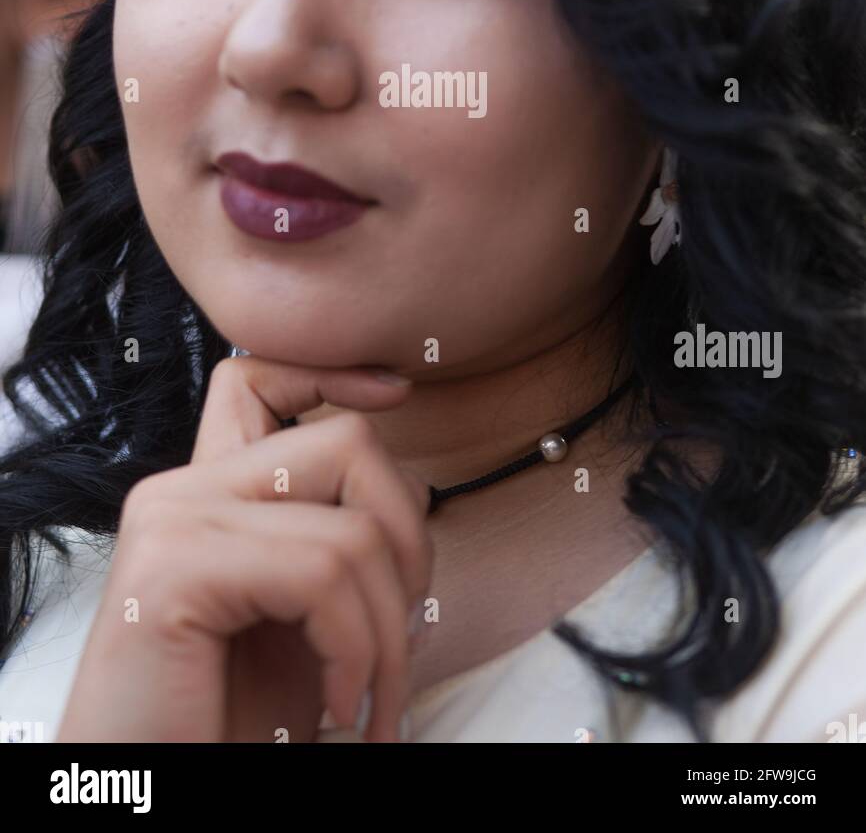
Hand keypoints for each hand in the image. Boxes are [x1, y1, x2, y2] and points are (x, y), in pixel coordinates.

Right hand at [56, 356, 431, 742]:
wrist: (158, 798)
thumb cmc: (229, 725)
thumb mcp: (301, 623)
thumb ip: (334, 550)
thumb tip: (417, 499)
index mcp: (208, 495)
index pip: (256, 377)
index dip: (332, 372)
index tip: (397, 391)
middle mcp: (181, 491)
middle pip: (346, 443)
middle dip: (409, 543)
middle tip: (404, 638)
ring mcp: (173, 521)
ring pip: (353, 528)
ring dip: (391, 633)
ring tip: (372, 701)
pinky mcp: (174, 568)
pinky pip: (322, 576)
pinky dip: (357, 651)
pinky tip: (337, 707)